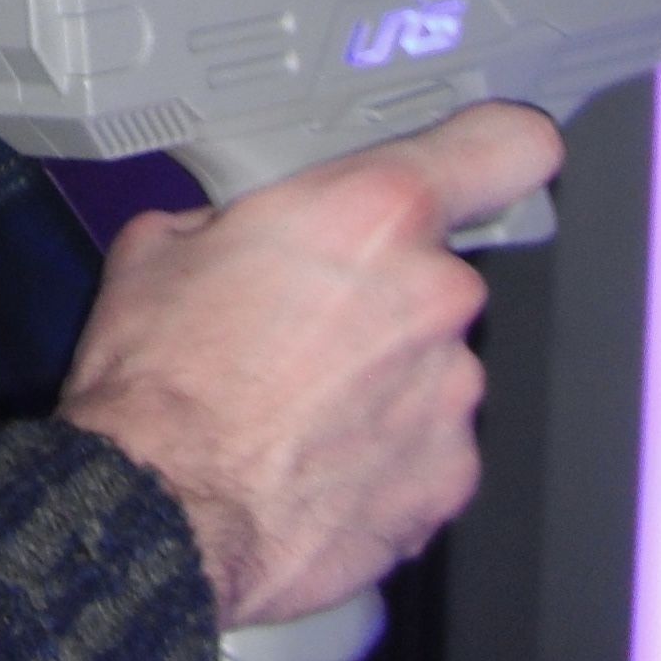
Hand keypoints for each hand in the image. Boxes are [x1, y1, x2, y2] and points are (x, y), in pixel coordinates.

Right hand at [54, 102, 561, 622]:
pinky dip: (383, 451)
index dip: (497, 150)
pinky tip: (312, 461)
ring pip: (432, 364)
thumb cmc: (156, 381)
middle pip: (438, 272)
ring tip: (294, 406)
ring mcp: (451, 395)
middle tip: (301, 319)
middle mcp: (434, 296)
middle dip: (381, 290)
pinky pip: (428, 445)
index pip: (507, 146)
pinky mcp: (449, 481)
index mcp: (373, 214)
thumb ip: (248, 220)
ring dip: (381, 376)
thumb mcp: (165, 245)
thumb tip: (255, 233)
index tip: (485, 161)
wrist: (154, 514)